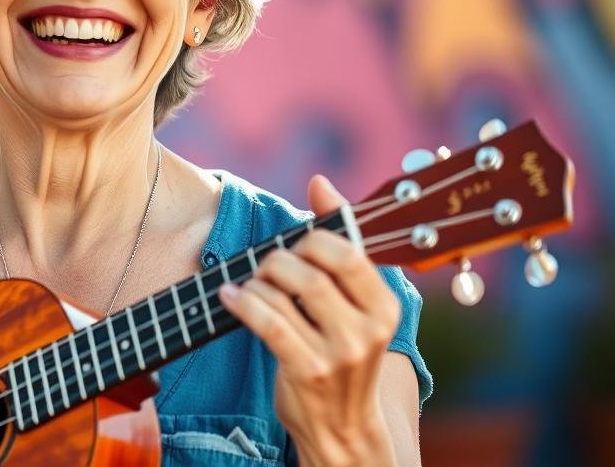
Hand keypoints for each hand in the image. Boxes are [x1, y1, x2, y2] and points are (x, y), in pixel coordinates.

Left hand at [217, 176, 401, 466]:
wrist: (343, 431)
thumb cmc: (340, 356)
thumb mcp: (349, 305)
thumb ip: (339, 246)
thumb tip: (320, 183)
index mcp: (384, 307)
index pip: (348, 252)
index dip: (311, 238)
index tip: (293, 246)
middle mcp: (368, 329)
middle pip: (311, 269)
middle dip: (278, 260)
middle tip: (265, 268)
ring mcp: (339, 353)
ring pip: (286, 292)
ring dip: (257, 282)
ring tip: (249, 286)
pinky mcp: (308, 371)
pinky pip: (268, 322)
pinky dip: (243, 303)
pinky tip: (230, 296)